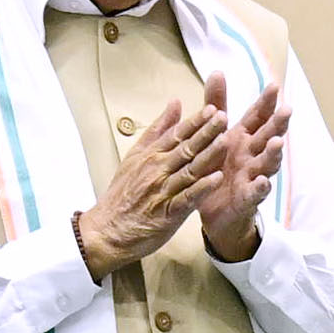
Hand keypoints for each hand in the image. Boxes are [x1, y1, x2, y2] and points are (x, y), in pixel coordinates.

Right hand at [74, 92, 219, 281]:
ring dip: (208, 156)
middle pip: (185, 148)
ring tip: (226, 141)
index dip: (195, 121)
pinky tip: (217, 178)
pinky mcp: (168, 213)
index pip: (176, 134)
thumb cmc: (123, 193)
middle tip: (223, 117)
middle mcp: (157, 170)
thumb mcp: (136, 156)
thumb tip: (175, 103)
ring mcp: (162, 191)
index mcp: (151, 155)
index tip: (212, 108)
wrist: (107, 230)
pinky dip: (202, 188)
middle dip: (206, 132)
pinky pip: (187, 198)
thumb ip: (158, 130)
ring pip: (189, 170)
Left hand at [196, 73, 288, 263]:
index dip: (266, 102)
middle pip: (268, 136)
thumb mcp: (214, 133)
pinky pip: (254, 193)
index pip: (258, 116)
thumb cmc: (217, 167)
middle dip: (278, 124)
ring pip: (266, 163)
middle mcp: (251, 154)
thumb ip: (217, 104)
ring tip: (277, 143)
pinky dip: (260, 188)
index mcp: (243, 137)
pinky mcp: (246, 198)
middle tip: (287, 110)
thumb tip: (218, 71)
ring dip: (273, 154)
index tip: (274, 85)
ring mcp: (252, 176)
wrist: (214, 210)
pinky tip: (263, 181)